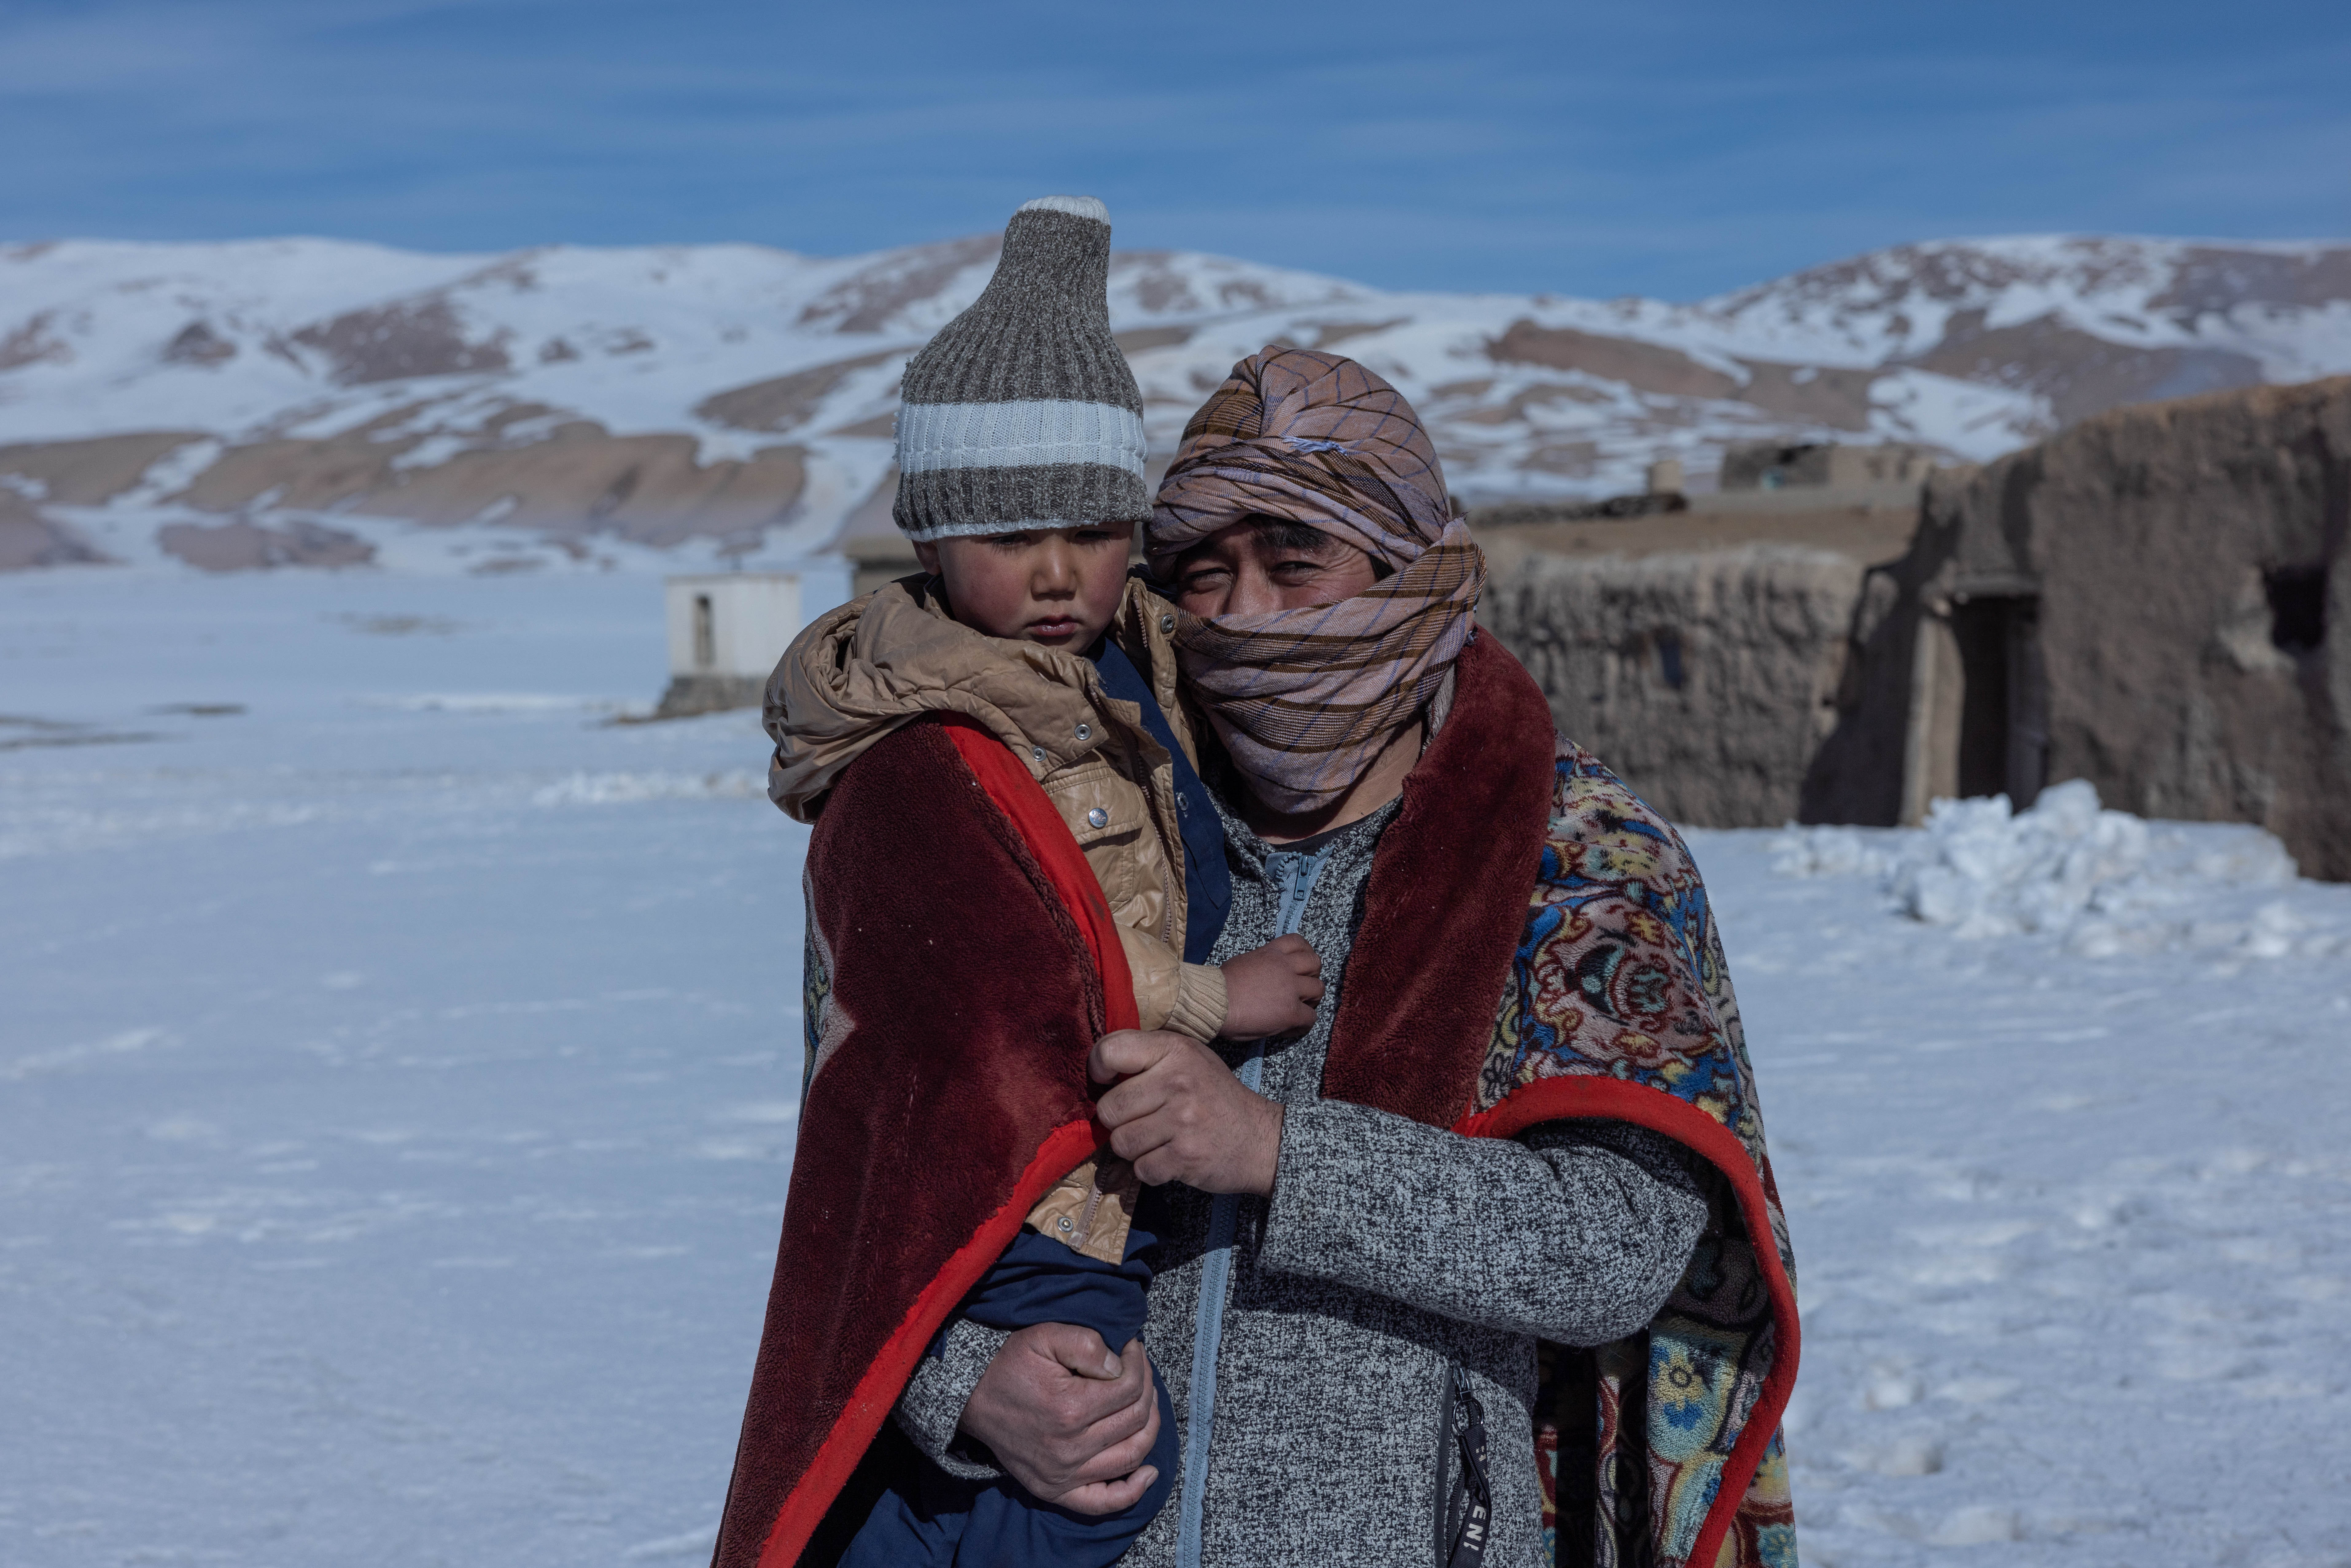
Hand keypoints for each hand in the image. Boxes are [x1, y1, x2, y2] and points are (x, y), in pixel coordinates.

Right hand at [960, 1325, 1161, 1513]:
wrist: (971, 1396)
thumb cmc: (1010, 1363)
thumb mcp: (1045, 1336)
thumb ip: (1088, 1345)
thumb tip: (1121, 1366)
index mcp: (1069, 1409)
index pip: (1130, 1388)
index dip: (1139, 1364)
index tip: (1132, 1349)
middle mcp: (1069, 1449)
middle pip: (1135, 1421)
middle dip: (1147, 1389)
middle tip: (1139, 1371)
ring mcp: (1062, 1475)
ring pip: (1130, 1456)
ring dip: (1149, 1428)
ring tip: (1144, 1403)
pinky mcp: (1054, 1490)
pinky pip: (1102, 1502)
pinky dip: (1132, 1491)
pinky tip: (1149, 1472)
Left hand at [1090, 1029, 1284, 1195]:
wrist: (1261, 1138)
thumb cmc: (1214, 1097)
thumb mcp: (1188, 1059)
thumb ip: (1147, 1056)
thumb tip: (1095, 1070)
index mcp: (1176, 1050)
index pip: (1110, 1051)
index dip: (1098, 1069)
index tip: (1108, 1081)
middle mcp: (1178, 1082)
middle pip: (1109, 1108)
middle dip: (1119, 1120)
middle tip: (1142, 1119)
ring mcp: (1182, 1121)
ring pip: (1120, 1143)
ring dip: (1134, 1148)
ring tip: (1158, 1139)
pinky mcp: (1185, 1157)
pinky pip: (1140, 1169)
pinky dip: (1151, 1169)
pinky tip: (1170, 1158)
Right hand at [1217, 934, 1323, 1038]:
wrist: (1215, 1003)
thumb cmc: (1219, 986)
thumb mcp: (1243, 963)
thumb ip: (1261, 965)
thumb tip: (1264, 975)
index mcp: (1271, 953)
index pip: (1298, 942)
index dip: (1305, 952)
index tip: (1303, 963)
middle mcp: (1285, 967)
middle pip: (1315, 963)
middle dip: (1313, 975)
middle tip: (1304, 987)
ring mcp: (1290, 989)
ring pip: (1319, 988)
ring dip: (1312, 999)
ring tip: (1302, 1008)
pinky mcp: (1291, 1012)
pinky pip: (1311, 1018)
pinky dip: (1304, 1024)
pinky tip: (1292, 1028)